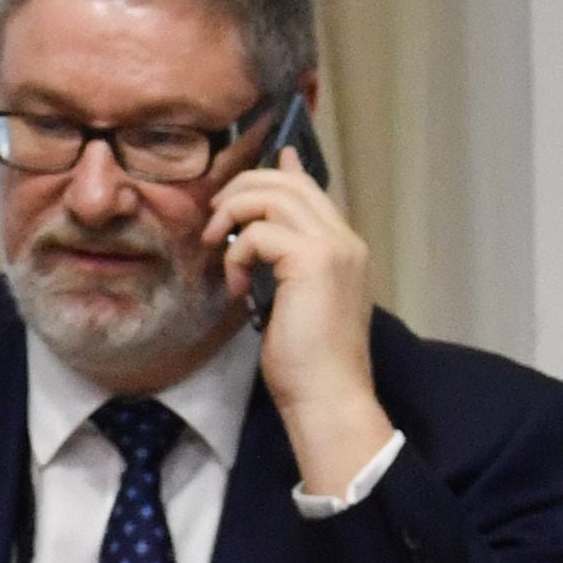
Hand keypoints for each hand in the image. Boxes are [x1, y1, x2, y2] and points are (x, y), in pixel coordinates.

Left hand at [204, 146, 391, 492]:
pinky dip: (237, 253)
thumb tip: (256, 234)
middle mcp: (345, 240)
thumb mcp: (295, 301)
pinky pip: (259, 232)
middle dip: (244, 188)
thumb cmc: (308, 362)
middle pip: (289, 182)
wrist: (327, 395)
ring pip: (273, 195)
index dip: (279, 171)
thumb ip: (284, 263)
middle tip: (216, 214)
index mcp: (346, 249)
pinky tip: (236, 284)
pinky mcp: (311, 260)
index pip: (310, 190)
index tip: (251, 167)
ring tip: (217, 244)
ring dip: (234, 214)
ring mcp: (332, 248)